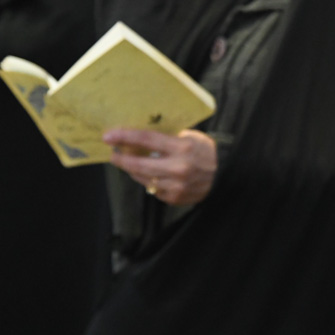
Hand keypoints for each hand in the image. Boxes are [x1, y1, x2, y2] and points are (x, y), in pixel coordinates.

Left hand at [103, 128, 217, 205]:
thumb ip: (167, 138)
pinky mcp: (174, 198)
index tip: (109, 136)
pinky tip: (146, 174)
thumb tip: (140, 136)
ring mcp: (175, 186)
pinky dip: (147, 180)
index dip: (125, 137)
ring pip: (142, 178)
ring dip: (131, 170)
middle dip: (121, 158)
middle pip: (139, 164)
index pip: (147, 140)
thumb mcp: (190, 137)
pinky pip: (152, 188)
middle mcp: (177, 168)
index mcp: (182, 147)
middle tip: (113, 153)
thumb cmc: (205, 151)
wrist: (225, 175)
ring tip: (126, 162)